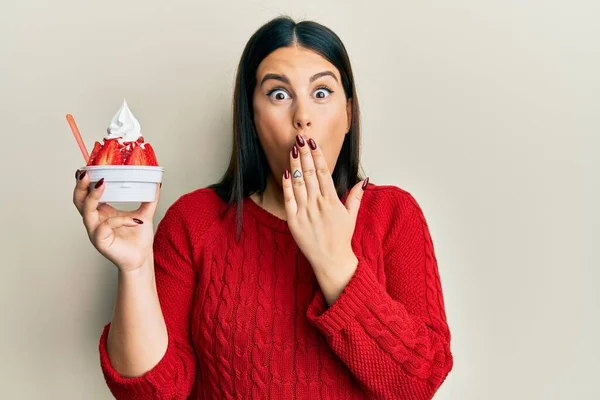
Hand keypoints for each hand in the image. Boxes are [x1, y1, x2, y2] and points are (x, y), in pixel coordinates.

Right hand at [72, 169, 159, 271]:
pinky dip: (121, 220)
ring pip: (86, 211)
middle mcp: (95, 220)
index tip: (88, 166)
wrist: (141, 259)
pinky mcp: (100, 242)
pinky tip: (135, 220)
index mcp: (102, 212)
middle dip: (80, 186)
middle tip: (86, 173)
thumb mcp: (144, 214)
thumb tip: (157, 182)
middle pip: (79, 200)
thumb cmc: (138, 238)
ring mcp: (95, 231)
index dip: (84, 181)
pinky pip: (106, 226)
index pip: (87, 194)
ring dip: (93, 196)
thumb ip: (150, 199)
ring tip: (102, 184)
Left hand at [282, 135, 368, 301]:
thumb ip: (356, 197)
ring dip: (294, 164)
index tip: (313, 143)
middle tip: (300, 138)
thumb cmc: (341, 238)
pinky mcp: (294, 221)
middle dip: (305, 154)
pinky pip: (289, 199)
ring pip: (298, 183)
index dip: (317, 155)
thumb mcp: (351, 216)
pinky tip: (285, 172)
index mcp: (332, 201)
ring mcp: (305, 212)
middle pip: (309, 173)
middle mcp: (318, 204)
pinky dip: (287, 185)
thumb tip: (364, 181)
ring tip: (292, 149)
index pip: (323, 172)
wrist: (331, 260)